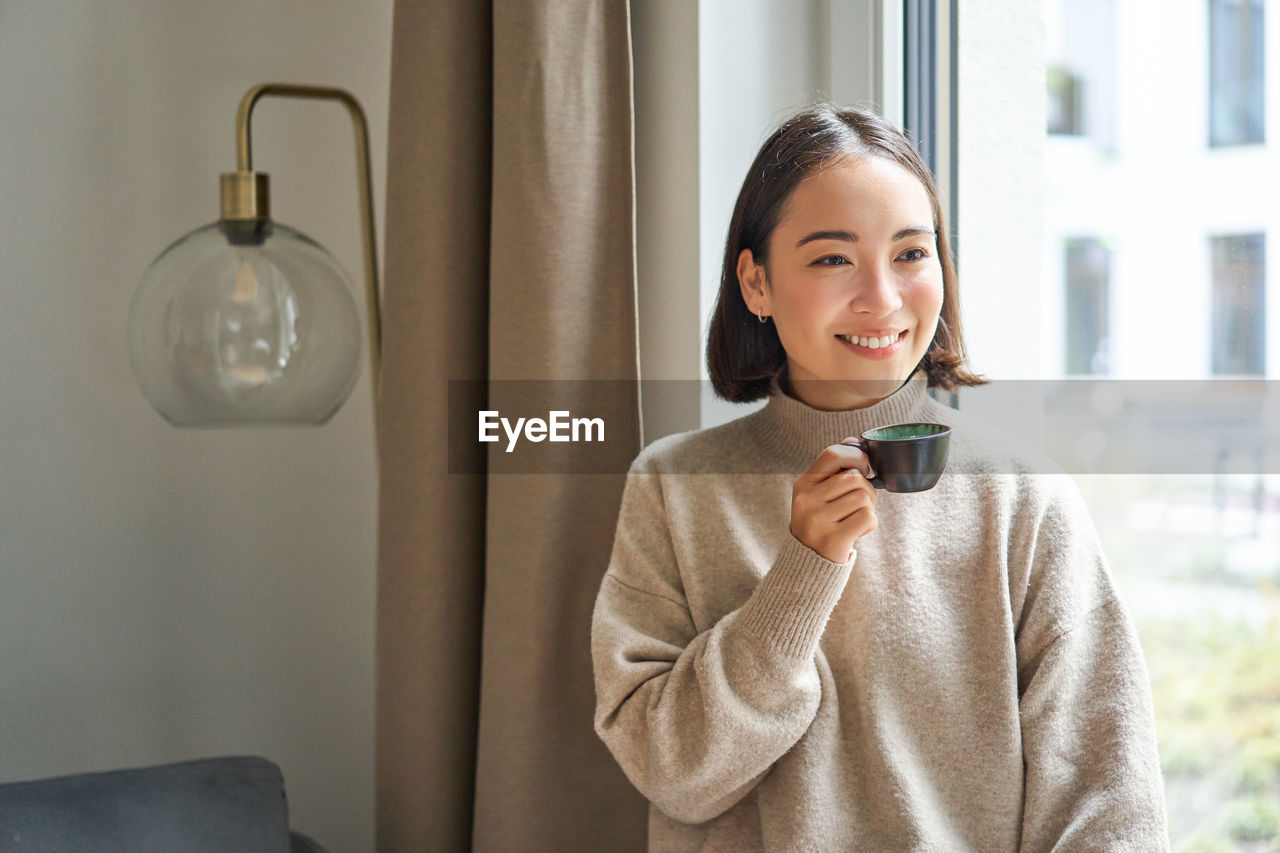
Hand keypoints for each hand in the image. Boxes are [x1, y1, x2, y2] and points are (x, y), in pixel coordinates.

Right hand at [789, 437, 877, 562]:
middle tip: (860, 503)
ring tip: (856, 518)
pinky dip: (870, 524)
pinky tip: (859, 531)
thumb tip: (854, 441)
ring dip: (869, 508)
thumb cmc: (821, 522)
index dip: (855, 455)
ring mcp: (817, 520)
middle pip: (854, 477)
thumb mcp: (819, 494)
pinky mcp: (832, 538)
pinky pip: (867, 517)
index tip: (862, 468)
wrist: (808, 562)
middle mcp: (806, 500)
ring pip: (863, 497)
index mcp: (803, 484)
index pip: (832, 454)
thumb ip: (834, 469)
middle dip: (867, 489)